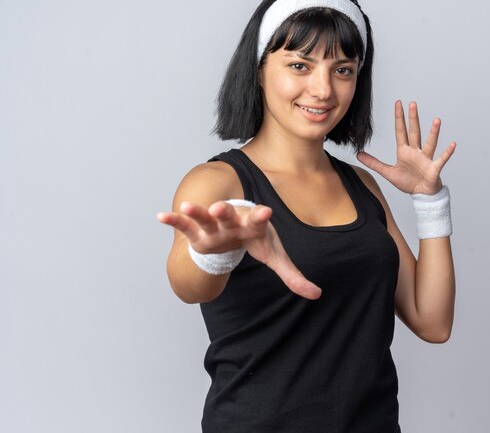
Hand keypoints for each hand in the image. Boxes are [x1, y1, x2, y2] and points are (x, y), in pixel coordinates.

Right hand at [157, 201, 321, 299]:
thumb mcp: (274, 256)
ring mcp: (214, 226)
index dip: (262, 216)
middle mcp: (233, 222)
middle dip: (224, 211)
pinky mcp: (198, 233)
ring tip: (186, 207)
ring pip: (204, 217)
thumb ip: (293, 275)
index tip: (266, 212)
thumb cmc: (256, 240)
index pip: (260, 220)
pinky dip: (174, 220)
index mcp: (254, 225)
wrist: (237, 229)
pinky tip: (161, 217)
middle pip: (229, 215)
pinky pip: (185, 225)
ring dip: (197, 212)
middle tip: (220, 208)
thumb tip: (317, 294)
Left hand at [357, 100, 455, 194]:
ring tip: (436, 120)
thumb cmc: (407, 182)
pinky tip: (452, 144)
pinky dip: (447, 152)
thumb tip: (358, 154)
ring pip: (430, 143)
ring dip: (433, 132)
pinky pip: (441, 159)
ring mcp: (426, 159)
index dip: (399, 118)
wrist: (421, 194)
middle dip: (413, 118)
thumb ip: (373, 163)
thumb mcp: (387, 172)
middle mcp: (416, 152)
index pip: (400, 131)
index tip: (398, 103)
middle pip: (414, 132)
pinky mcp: (434, 168)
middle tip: (413, 104)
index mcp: (404, 151)